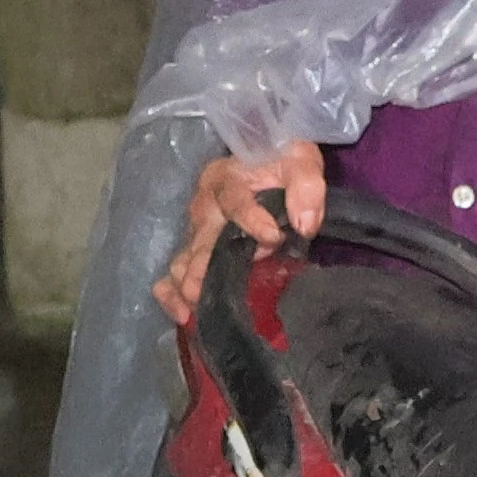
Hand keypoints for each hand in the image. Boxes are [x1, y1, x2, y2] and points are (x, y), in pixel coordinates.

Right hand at [154, 139, 332, 323]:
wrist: (266, 164)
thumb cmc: (280, 163)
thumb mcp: (299, 161)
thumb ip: (305, 186)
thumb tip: (305, 225)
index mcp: (226, 178)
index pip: (234, 200)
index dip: (251, 220)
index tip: (273, 238)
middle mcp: (204, 206)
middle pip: (202, 241)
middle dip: (205, 269)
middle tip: (207, 294)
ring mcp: (196, 232)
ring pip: (183, 261)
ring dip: (187, 286)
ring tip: (196, 311)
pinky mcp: (194, 251)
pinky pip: (173, 274)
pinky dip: (171, 295)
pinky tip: (183, 316)